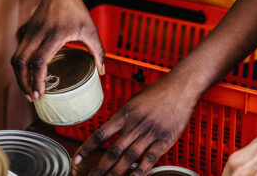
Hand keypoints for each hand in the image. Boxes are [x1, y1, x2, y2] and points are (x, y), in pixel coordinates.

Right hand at [11, 0, 104, 100]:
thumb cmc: (76, 8)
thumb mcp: (90, 29)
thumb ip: (98, 51)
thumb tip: (102, 72)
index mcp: (54, 35)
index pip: (38, 61)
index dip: (36, 80)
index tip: (40, 94)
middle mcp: (38, 34)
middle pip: (21, 63)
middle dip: (23, 83)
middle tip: (32, 97)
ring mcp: (29, 32)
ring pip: (16, 58)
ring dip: (19, 76)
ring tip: (28, 89)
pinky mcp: (26, 31)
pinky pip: (18, 51)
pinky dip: (20, 66)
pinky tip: (27, 74)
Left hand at [73, 73, 194, 174]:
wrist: (179, 88)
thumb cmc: (157, 93)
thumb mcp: (134, 102)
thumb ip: (123, 118)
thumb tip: (112, 131)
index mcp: (125, 114)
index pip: (101, 134)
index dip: (87, 148)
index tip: (77, 158)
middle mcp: (135, 125)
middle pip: (113, 151)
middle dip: (100, 167)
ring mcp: (149, 134)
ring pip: (129, 158)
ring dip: (116, 173)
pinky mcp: (164, 140)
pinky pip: (149, 159)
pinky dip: (140, 172)